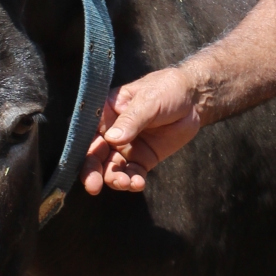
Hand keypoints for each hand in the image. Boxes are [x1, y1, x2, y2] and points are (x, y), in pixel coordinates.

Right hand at [82, 66, 202, 193]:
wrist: (193, 100)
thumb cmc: (167, 90)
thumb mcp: (148, 100)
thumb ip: (131, 120)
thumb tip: (111, 139)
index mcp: (105, 113)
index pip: (87, 133)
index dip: (81, 150)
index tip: (84, 165)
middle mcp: (111, 132)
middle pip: (95, 155)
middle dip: (92, 172)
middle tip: (93, 186)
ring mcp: (126, 147)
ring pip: (112, 169)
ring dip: (114, 179)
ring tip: (125, 183)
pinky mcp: (142, 159)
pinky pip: (133, 174)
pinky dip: (133, 181)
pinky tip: (138, 184)